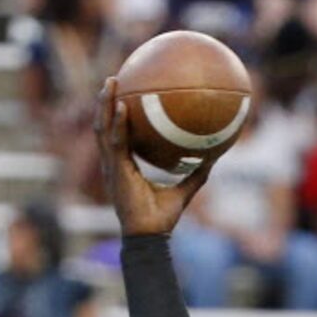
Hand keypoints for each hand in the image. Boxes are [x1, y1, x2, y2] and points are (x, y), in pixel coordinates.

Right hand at [96, 78, 220, 238]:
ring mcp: (112, 167)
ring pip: (102, 128)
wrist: (150, 238)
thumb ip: (195, 176)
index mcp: (124, 166)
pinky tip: (123, 106)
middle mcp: (114, 163)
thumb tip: (213, 160)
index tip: (124, 93)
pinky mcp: (115, 172)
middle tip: (114, 78)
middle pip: (104, 125)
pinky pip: (115, 142)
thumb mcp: (183, 193)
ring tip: (112, 82)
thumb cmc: (162, 220)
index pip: (117, 134)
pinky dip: (118, 123)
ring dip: (105, 104)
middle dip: (106, 101)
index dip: (116, 115)